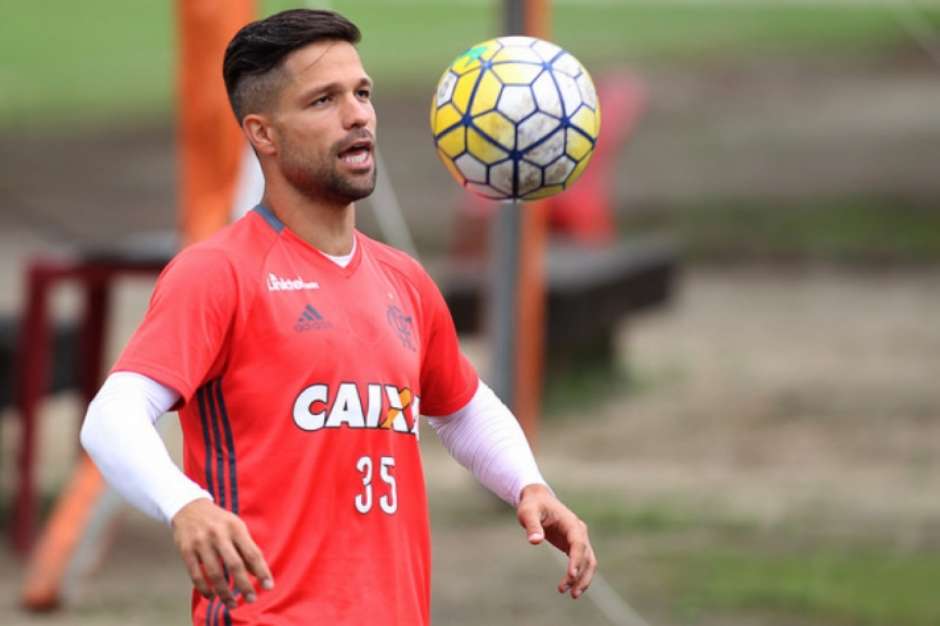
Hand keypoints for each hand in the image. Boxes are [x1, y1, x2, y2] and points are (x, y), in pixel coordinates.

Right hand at [171, 499, 273, 609]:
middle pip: (235, 565)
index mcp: (236, 528)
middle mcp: (219, 534)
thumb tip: (257, 573)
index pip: (252, 553)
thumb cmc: (219, 521)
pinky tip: (212, 596)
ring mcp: (201, 542)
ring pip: (215, 573)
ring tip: (232, 604)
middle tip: (251, 599)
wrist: (189, 507)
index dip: (262, 572)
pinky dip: (205, 588)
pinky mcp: (186, 550)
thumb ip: (246, 548)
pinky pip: (196, 575)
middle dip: (244, 585)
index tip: (269, 586)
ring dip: (225, 592)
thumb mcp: (236, 527)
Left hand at [516, 484, 596, 598]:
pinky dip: (579, 575)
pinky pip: (581, 562)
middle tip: (569, 592)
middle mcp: (579, 532)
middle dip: (581, 575)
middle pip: (588, 557)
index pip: (578, 544)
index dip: (576, 560)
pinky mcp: (573, 545)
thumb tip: (535, 541)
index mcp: (571, 523)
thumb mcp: (528, 513)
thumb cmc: (532, 505)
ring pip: (588, 562)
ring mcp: (579, 539)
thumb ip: (532, 526)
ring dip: (583, 579)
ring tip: (571, 594)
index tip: (571, 575)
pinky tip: (570, 587)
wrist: (538, 500)